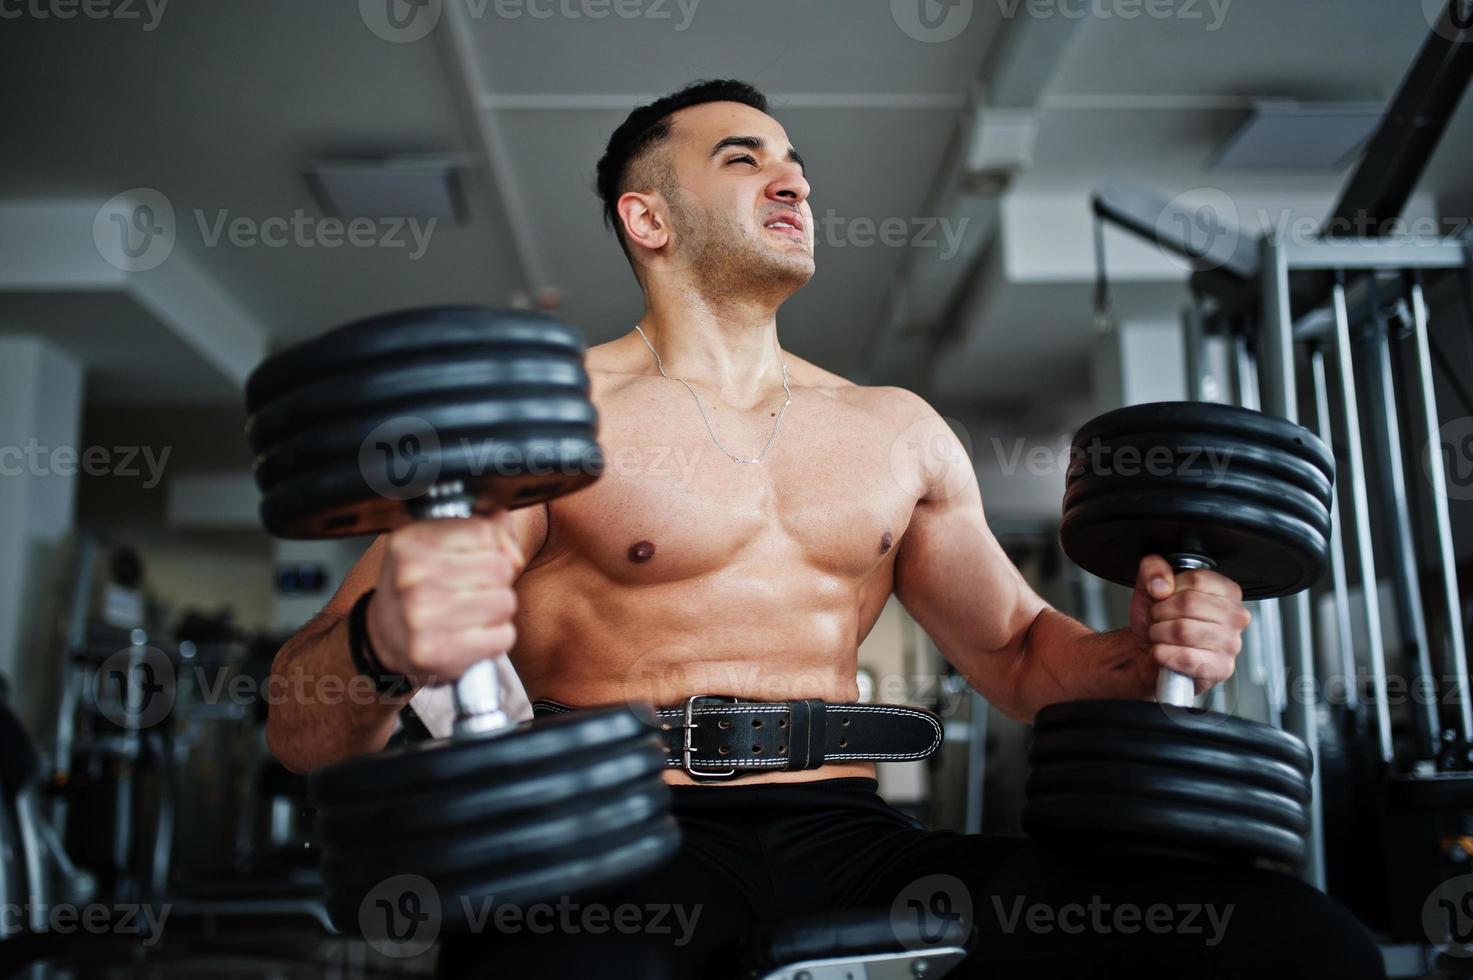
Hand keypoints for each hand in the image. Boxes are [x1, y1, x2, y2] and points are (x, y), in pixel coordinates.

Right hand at [365, 513, 524, 685]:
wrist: (386, 637)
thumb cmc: (421, 585)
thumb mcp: (443, 543)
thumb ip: (491, 529)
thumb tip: (514, 555)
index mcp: (411, 541)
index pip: (484, 532)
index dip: (489, 547)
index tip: (471, 558)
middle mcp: (412, 577)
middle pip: (500, 568)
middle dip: (495, 580)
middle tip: (470, 590)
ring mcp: (422, 617)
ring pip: (506, 602)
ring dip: (497, 610)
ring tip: (470, 612)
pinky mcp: (437, 652)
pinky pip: (503, 636)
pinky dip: (495, 637)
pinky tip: (471, 634)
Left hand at [1129, 554, 1251, 694]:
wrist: (1149, 653)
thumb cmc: (1158, 621)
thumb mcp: (1149, 586)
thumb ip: (1153, 569)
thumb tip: (1162, 584)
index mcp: (1226, 591)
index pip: (1196, 579)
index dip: (1170, 589)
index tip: (1165, 598)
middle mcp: (1235, 616)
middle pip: (1188, 603)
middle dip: (1161, 612)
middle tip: (1160, 620)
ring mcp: (1231, 643)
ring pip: (1183, 630)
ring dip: (1159, 633)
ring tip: (1161, 635)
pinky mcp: (1220, 668)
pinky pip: (1184, 657)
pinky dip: (1163, 654)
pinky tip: (1164, 652)